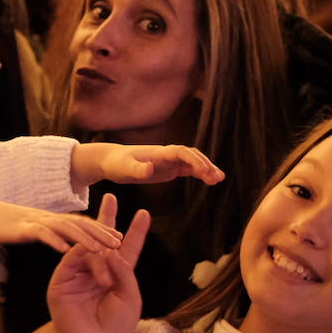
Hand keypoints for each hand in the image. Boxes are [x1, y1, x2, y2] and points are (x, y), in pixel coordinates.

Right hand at [0, 195, 121, 252]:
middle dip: (100, 233)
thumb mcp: (35, 229)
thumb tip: (68, 240)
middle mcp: (50, 218)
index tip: (120, 239)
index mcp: (54, 219)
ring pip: (65, 228)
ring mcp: (37, 222)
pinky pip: (42, 234)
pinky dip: (54, 241)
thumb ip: (52, 232)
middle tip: (119, 243)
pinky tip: (65, 250)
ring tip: (99, 249)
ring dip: (84, 238)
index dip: (102, 230)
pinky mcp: (23, 228)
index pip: (83, 223)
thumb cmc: (9, 225)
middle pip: (80, 224)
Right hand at [48, 194, 150, 332]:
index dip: (135, 231)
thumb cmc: (116, 327)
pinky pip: (72, 259)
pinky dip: (84, 254)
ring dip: (102, 248)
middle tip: (110, 197)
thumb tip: (111, 249)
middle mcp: (96, 272)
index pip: (126, 249)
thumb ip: (124, 270)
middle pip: (101, 240)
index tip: (143, 213)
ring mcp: (77, 276)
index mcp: (116, 277)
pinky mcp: (61, 282)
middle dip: (107, 218)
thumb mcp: (130, 295)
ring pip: (89, 248)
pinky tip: (95, 253)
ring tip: (112, 250)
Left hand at [71, 142, 224, 189]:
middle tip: (216, 178)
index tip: (203, 170)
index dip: (193, 160)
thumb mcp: (124, 169)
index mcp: (159, 152)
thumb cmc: (116, 164)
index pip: (181, 152)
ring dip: (206, 168)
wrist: (111, 161)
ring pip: (193, 162)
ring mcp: (169, 161)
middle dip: (204, 164)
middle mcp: (167, 154)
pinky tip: (212, 180)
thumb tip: (150, 169)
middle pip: (191, 155)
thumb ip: (137, 170)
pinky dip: (200, 173)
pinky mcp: (169, 169)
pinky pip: (188, 169)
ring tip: (219, 179)